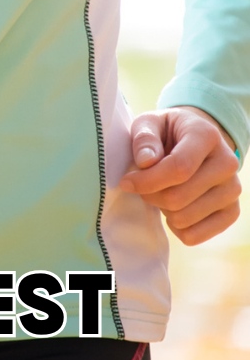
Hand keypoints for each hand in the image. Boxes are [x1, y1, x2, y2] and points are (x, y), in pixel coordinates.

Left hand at [119, 106, 240, 245]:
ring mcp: (233, 190)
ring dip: (162, 210)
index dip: (148, 180)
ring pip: (185, 218)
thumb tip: (146, 162)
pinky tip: (174, 208)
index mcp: (207, 135)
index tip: (127, 182)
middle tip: (142, 186)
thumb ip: (145, 138)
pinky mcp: (232, 212)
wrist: (195, 142)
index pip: (179, 168)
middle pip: (179, 197)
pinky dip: (176, 227)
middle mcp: (228, 162)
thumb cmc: (168, 132)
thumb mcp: (151, 123)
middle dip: (151, 195)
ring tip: (162, 192)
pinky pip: (195, 236)